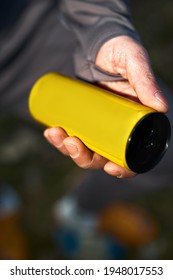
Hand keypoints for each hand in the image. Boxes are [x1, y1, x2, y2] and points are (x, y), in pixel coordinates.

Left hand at [44, 36, 167, 177]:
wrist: (98, 41)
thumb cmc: (121, 50)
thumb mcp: (134, 63)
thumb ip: (146, 81)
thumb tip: (161, 108)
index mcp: (135, 121)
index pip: (132, 153)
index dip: (124, 168)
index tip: (109, 168)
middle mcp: (117, 126)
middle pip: (103, 156)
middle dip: (85, 157)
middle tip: (72, 143)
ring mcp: (98, 124)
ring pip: (84, 149)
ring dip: (68, 149)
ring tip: (55, 134)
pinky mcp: (82, 117)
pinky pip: (71, 135)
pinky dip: (60, 138)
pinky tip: (51, 131)